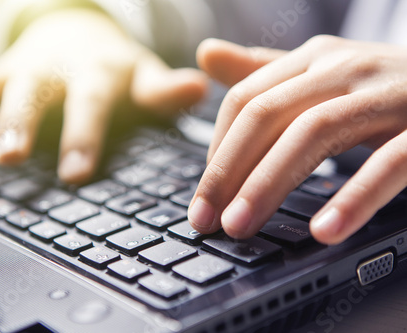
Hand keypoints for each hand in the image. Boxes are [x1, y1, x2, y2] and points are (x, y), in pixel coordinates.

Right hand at [0, 9, 206, 182]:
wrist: (79, 36)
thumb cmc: (114, 70)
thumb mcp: (143, 77)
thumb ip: (165, 90)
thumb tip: (198, 87)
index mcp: (95, 74)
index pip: (91, 104)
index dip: (83, 136)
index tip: (75, 173)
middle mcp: (53, 71)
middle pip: (34, 94)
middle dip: (18, 123)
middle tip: (8, 156)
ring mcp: (18, 70)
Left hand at [189, 36, 406, 244]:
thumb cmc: (380, 88)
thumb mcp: (320, 76)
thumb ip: (264, 72)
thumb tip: (206, 54)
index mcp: (312, 59)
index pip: (244, 100)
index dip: (216, 151)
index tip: (202, 197)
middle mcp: (343, 68)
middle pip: (266, 114)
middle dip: (227, 171)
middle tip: (205, 220)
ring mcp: (386, 93)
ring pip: (314, 133)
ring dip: (268, 184)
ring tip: (240, 225)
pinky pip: (389, 163)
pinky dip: (354, 197)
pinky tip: (324, 230)